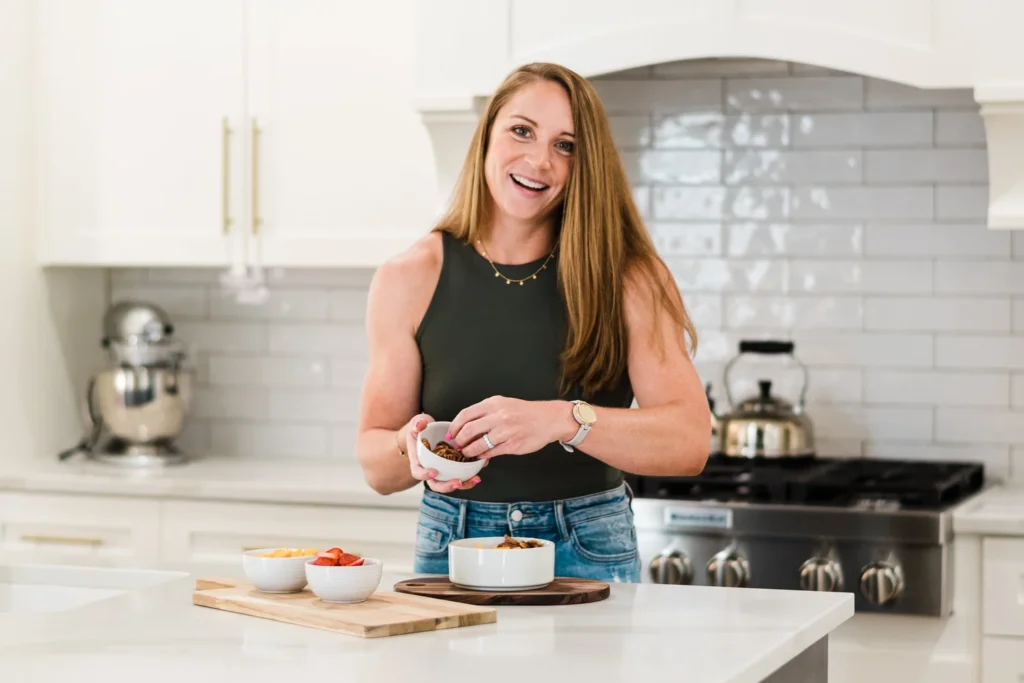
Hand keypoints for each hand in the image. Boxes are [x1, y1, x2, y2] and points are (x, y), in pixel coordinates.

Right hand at [400, 413, 480, 493]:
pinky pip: (464, 473)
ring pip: (452, 483)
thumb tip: (420, 425)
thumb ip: (417, 424)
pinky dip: (473, 471)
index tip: (434, 472)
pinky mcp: (456, 467)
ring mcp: (445, 471)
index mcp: (419, 462)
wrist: (431, 431)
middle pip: (437, 484)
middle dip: (448, 486)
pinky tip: (483, 464)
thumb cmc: (422, 429)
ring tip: (476, 479)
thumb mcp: (417, 424)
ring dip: (465, 484)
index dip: (425, 475)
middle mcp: (431, 470)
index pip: (418, 473)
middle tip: (458, 482)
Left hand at [448, 396, 573, 459]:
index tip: (452, 433)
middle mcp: (499, 416)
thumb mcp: (504, 404)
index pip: (465, 414)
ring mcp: (505, 432)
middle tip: (458, 445)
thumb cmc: (525, 412)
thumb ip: (486, 412)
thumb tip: (466, 425)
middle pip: (468, 431)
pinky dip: (483, 455)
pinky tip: (481, 456)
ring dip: (469, 451)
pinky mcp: (512, 445)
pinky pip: (491, 452)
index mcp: (494, 404)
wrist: (548, 419)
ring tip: (467, 453)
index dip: (455, 426)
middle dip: (459, 441)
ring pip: (478, 445)